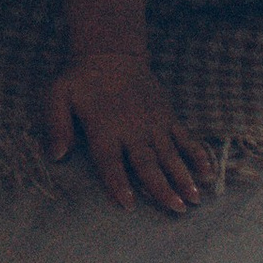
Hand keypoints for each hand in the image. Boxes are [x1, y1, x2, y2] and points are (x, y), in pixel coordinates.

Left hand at [42, 52, 216, 215]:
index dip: (118, 182)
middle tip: (177, 209)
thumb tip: (55, 156)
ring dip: (182, 176)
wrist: (112, 53)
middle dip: (162, 187)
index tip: (128, 204)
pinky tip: (207, 172)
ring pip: (169, 154)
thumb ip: (56, 125)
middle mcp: (132, 129)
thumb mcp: (58, 95)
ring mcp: (153, 123)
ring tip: (194, 199)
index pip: (110, 161)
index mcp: (104, 128)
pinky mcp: (167, 116)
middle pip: (147, 162)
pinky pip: (185, 138)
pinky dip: (197, 154)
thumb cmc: (82, 80)